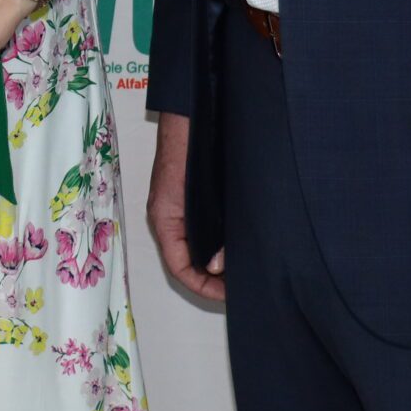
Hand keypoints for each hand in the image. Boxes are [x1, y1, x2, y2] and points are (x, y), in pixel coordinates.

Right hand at [145, 110, 224, 301]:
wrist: (192, 115)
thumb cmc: (190, 148)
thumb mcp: (196, 196)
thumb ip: (205, 232)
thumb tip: (217, 264)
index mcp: (165, 220)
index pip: (179, 268)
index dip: (203, 287)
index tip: (229, 295)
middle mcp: (171, 219)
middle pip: (187, 263)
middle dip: (212, 280)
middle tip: (242, 286)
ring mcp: (182, 210)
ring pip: (196, 248)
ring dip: (218, 263)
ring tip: (245, 269)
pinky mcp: (196, 200)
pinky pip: (205, 232)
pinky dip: (221, 244)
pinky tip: (241, 243)